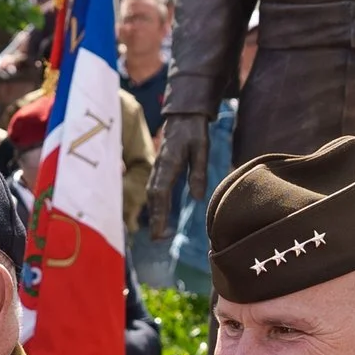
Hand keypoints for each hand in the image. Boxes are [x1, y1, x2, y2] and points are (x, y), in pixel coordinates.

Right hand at [148, 114, 211, 240]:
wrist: (183, 115)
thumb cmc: (194, 131)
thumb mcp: (202, 148)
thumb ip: (199, 172)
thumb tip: (198, 198)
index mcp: (169, 163)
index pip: (160, 192)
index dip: (159, 214)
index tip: (160, 231)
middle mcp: (159, 167)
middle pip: (153, 197)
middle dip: (154, 218)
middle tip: (157, 239)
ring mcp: (157, 167)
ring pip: (152, 193)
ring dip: (154, 213)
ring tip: (158, 233)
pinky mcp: (160, 168)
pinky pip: (154, 188)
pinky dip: (155, 204)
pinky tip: (160, 214)